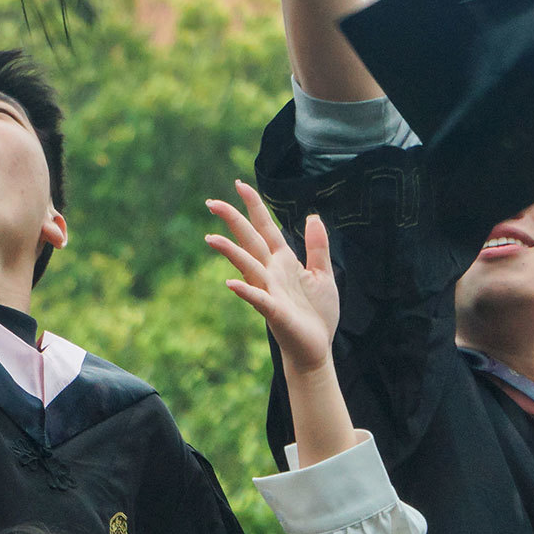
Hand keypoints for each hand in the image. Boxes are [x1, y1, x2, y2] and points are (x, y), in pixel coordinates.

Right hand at [206, 180, 337, 376]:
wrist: (316, 348)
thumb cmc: (317, 313)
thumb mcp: (323, 274)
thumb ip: (317, 246)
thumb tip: (313, 216)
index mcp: (283, 261)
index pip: (265, 228)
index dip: (254, 206)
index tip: (239, 185)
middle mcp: (272, 272)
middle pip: (250, 241)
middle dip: (233, 221)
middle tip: (212, 202)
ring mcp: (270, 291)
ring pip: (248, 266)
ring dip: (230, 252)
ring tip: (210, 238)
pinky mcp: (275, 312)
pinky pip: (258, 299)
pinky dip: (245, 291)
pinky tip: (230, 283)